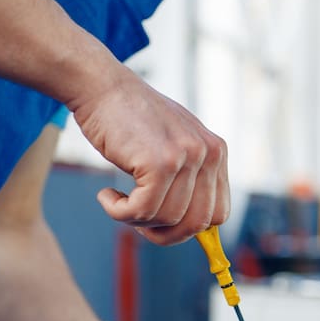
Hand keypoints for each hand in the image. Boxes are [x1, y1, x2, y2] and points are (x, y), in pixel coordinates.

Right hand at [70, 66, 229, 245]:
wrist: (101, 86)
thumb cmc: (130, 119)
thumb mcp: (172, 144)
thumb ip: (188, 179)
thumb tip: (193, 230)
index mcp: (216, 151)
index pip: (218, 213)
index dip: (188, 228)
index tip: (162, 225)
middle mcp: (208, 153)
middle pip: (197, 224)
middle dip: (165, 234)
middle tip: (137, 222)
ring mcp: (186, 157)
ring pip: (168, 219)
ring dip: (136, 220)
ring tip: (118, 201)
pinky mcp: (159, 162)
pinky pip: (143, 211)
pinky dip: (119, 213)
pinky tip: (107, 197)